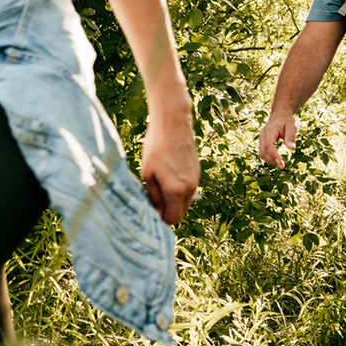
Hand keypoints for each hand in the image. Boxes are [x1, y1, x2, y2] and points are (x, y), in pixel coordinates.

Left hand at [140, 111, 198, 225]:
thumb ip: (153, 195)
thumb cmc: (156, 147)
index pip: (173, 219)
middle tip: (154, 202)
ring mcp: (196, 179)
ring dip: (174, 200)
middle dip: (168, 211)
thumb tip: (156, 209)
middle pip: (181, 212)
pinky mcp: (197, 171)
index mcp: (176, 191)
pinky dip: (179, 189)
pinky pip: (189, 188)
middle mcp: (190, 188)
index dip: (162, 221)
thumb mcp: (147, 173)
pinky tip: (168, 176)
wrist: (173, 124)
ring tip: (159, 186)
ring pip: (186, 201)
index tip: (152, 214)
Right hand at [257, 112, 298, 168]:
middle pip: (263, 151)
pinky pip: (262, 152)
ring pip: (261, 153)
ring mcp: (261, 138)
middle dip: (272, 160)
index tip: (281, 164)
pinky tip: (276, 160)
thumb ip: (291, 137)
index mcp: (269, 130)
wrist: (280, 114)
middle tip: (282, 166)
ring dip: (270, 161)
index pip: (268, 145)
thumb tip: (292, 149)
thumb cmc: (287, 120)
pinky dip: (268, 158)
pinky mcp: (262, 141)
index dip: (273, 155)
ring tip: (280, 164)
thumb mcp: (292, 126)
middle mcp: (263, 135)